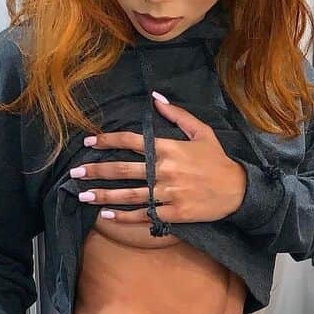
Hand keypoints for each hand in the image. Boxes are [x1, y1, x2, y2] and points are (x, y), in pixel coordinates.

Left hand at [70, 91, 246, 224]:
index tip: (90, 143)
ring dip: (103, 195)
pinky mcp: (173, 213)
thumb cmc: (218, 160)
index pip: (131, 141)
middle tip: (75, 173)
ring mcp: (167, 193)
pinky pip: (143, 214)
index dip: (108, 141)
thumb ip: (177, 114)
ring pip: (129, 194)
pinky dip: (124, 217)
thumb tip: (155, 97)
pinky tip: (106, 216)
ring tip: (83, 196)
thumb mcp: (202, 132)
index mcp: (168, 148)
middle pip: (123, 169)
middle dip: (96, 171)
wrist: (237, 190)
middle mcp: (164, 170)